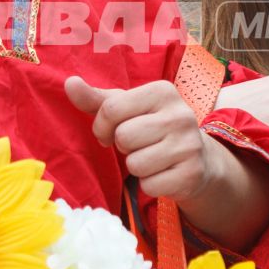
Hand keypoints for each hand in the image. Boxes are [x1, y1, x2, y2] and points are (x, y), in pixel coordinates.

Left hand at [65, 76, 221, 203]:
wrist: (198, 159)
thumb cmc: (152, 128)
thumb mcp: (126, 109)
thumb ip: (96, 99)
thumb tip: (69, 83)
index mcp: (162, 90)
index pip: (112, 109)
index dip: (102, 126)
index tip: (111, 132)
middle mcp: (181, 114)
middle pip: (123, 137)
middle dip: (123, 146)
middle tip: (139, 145)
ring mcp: (189, 145)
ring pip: (135, 164)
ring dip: (136, 166)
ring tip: (152, 158)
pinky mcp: (192, 174)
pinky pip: (149, 185)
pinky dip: (149, 184)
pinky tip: (163, 173)